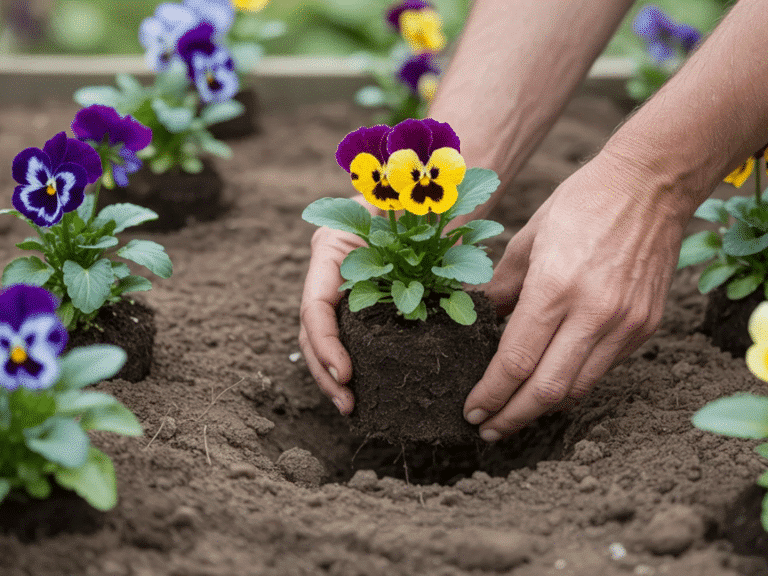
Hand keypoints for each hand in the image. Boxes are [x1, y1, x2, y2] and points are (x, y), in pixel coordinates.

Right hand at [299, 195, 494, 415]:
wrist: (432, 187)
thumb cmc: (423, 192)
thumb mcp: (416, 210)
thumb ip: (420, 238)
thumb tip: (455, 275)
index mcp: (332, 247)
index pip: (314, 305)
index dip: (325, 343)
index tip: (347, 372)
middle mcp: (330, 271)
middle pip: (312, 331)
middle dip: (326, 371)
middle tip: (348, 404)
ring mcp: (342, 288)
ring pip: (324, 340)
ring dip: (334, 377)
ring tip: (352, 407)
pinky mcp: (362, 304)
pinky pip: (350, 339)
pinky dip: (355, 367)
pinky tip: (365, 393)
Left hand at [464, 155, 689, 440]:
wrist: (652, 184)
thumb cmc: (583, 201)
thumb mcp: (529, 237)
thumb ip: (504, 286)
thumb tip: (482, 321)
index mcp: (556, 286)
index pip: (516, 361)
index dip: (491, 393)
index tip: (472, 409)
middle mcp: (594, 312)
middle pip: (547, 390)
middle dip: (512, 417)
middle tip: (487, 429)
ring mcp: (624, 323)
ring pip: (578, 389)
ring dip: (542, 409)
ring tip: (515, 414)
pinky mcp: (644, 326)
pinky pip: (602, 370)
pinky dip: (573, 384)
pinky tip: (552, 383)